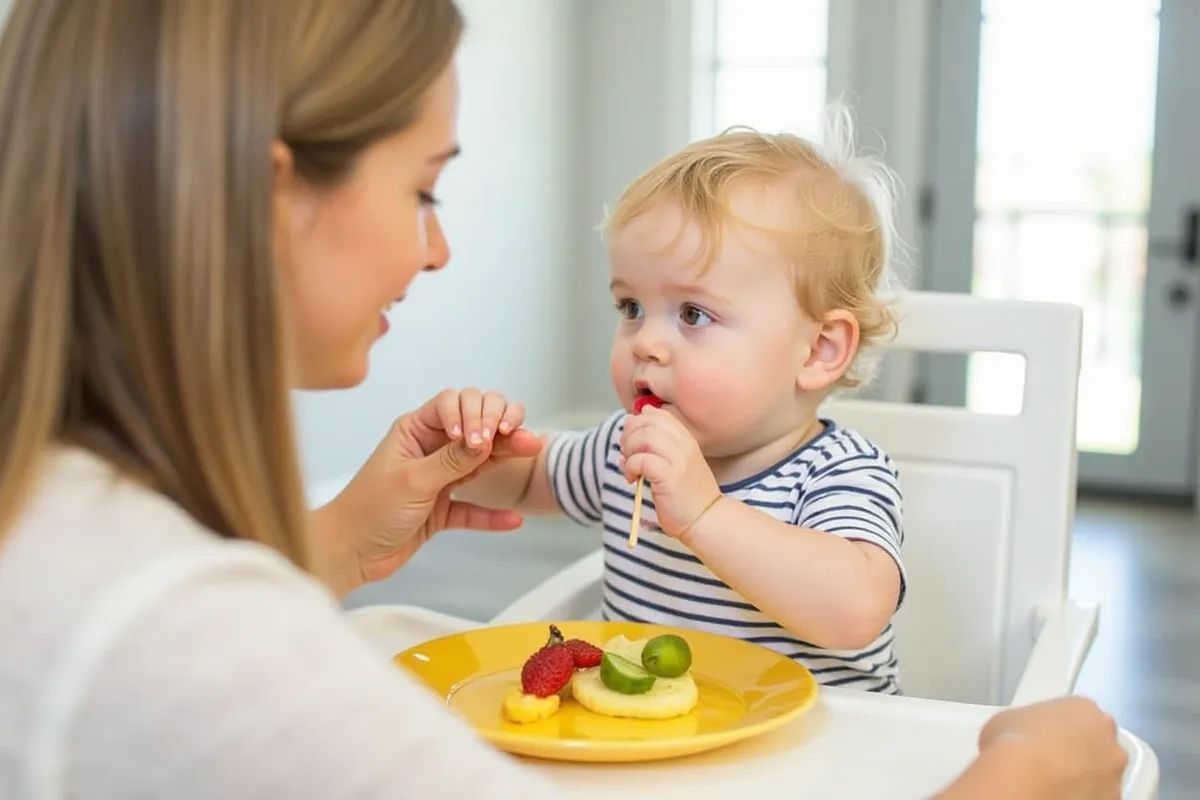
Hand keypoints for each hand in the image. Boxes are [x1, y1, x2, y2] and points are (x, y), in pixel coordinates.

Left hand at [316, 388, 542, 594]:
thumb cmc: (369, 509)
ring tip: (532, 449)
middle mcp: (429, 449)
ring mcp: (437, 479)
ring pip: (479, 461)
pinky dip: (491, 515)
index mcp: (414, 430)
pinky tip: (513, 520)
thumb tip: (488, 439)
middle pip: (473, 426)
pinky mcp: (441, 510)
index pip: (454, 403)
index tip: (482, 437)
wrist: (348, 554)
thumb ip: (453, 460)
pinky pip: (472, 509)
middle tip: (513, 438)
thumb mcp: (414, 480)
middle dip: (497, 425)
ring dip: (504, 456)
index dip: (474, 413)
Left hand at [619, 405, 720, 538]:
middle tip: (626, 453)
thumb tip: (642, 416)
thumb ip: (660, 441)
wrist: (707, 520)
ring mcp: (678, 460)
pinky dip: (630, 467)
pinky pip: (642, 460)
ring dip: (629, 450)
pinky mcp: (670, 477)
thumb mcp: (678, 461)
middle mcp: (684, 445)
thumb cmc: (688, 495)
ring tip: (629, 465)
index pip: (658, 414)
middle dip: (629, 434)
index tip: (632, 440)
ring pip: (645, 437)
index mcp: (686, 439)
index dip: (638, 423)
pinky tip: (632, 478)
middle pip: (648, 422)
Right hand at [978, 697, 1126, 799]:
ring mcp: (1113, 772)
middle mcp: (1108, 738)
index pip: (1078, 714)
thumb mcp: (1007, 720)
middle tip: (1051, 761)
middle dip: (1080, 751)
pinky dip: (1081, 796)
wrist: (1023, 779)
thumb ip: (1025, 723)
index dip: (1059, 727)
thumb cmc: (1013, 742)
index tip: (1043, 737)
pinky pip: (1096, 796)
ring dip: (1084, 776)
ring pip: (1101, 773)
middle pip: (1097, 742)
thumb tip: (1018, 737)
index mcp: (1084, 709)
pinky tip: (1057, 795)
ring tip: (1052, 783)